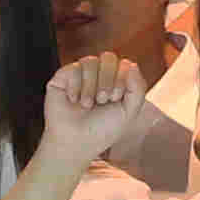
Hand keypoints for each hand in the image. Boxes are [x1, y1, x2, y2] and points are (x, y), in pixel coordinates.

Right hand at [32, 53, 146, 168]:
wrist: (77, 142)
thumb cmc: (102, 130)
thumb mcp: (129, 112)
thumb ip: (137, 88)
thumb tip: (132, 64)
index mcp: (116, 81)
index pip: (124, 64)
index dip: (121, 78)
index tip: (115, 98)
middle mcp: (98, 75)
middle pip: (108, 57)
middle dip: (107, 80)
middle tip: (102, 100)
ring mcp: (80, 74)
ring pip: (90, 61)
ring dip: (91, 86)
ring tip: (87, 104)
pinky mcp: (62, 77)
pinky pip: (73, 68)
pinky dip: (75, 87)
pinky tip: (73, 100)